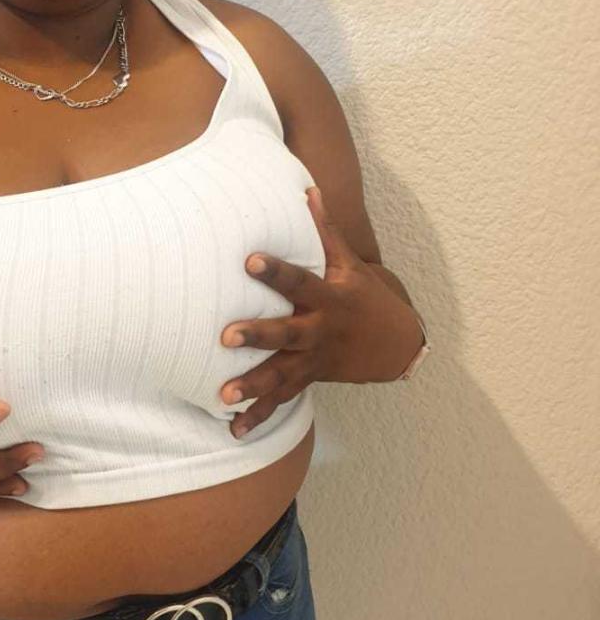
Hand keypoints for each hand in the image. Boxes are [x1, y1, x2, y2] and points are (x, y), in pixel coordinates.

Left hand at [218, 186, 424, 437]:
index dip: (276, 271)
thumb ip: (324, 230)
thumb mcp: (351, 264)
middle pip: (286, 334)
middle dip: (258, 336)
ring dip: (253, 387)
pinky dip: (260, 417)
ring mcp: (315, 359)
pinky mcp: (310, 378)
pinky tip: (234, 431)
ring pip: (281, 375)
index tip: (250, 260)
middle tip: (226, 337)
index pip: (299, 281)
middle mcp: (320, 331)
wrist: (396, 344)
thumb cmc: (365, 297)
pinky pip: (283, 400)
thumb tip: (307, 188)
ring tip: (223, 396)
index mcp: (329, 298)